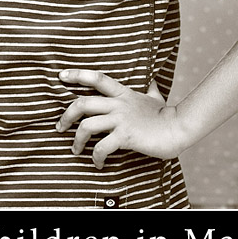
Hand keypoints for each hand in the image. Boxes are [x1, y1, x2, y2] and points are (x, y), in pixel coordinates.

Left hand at [56, 69, 181, 168]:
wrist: (178, 128)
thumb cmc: (166, 116)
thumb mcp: (156, 98)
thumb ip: (150, 90)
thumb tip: (153, 82)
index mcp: (123, 94)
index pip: (97, 78)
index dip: (77, 75)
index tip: (61, 76)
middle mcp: (119, 105)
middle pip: (83, 103)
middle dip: (67, 115)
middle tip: (59, 127)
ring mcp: (121, 120)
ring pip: (87, 126)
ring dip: (77, 140)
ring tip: (76, 150)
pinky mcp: (125, 136)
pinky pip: (102, 147)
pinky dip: (96, 157)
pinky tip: (98, 163)